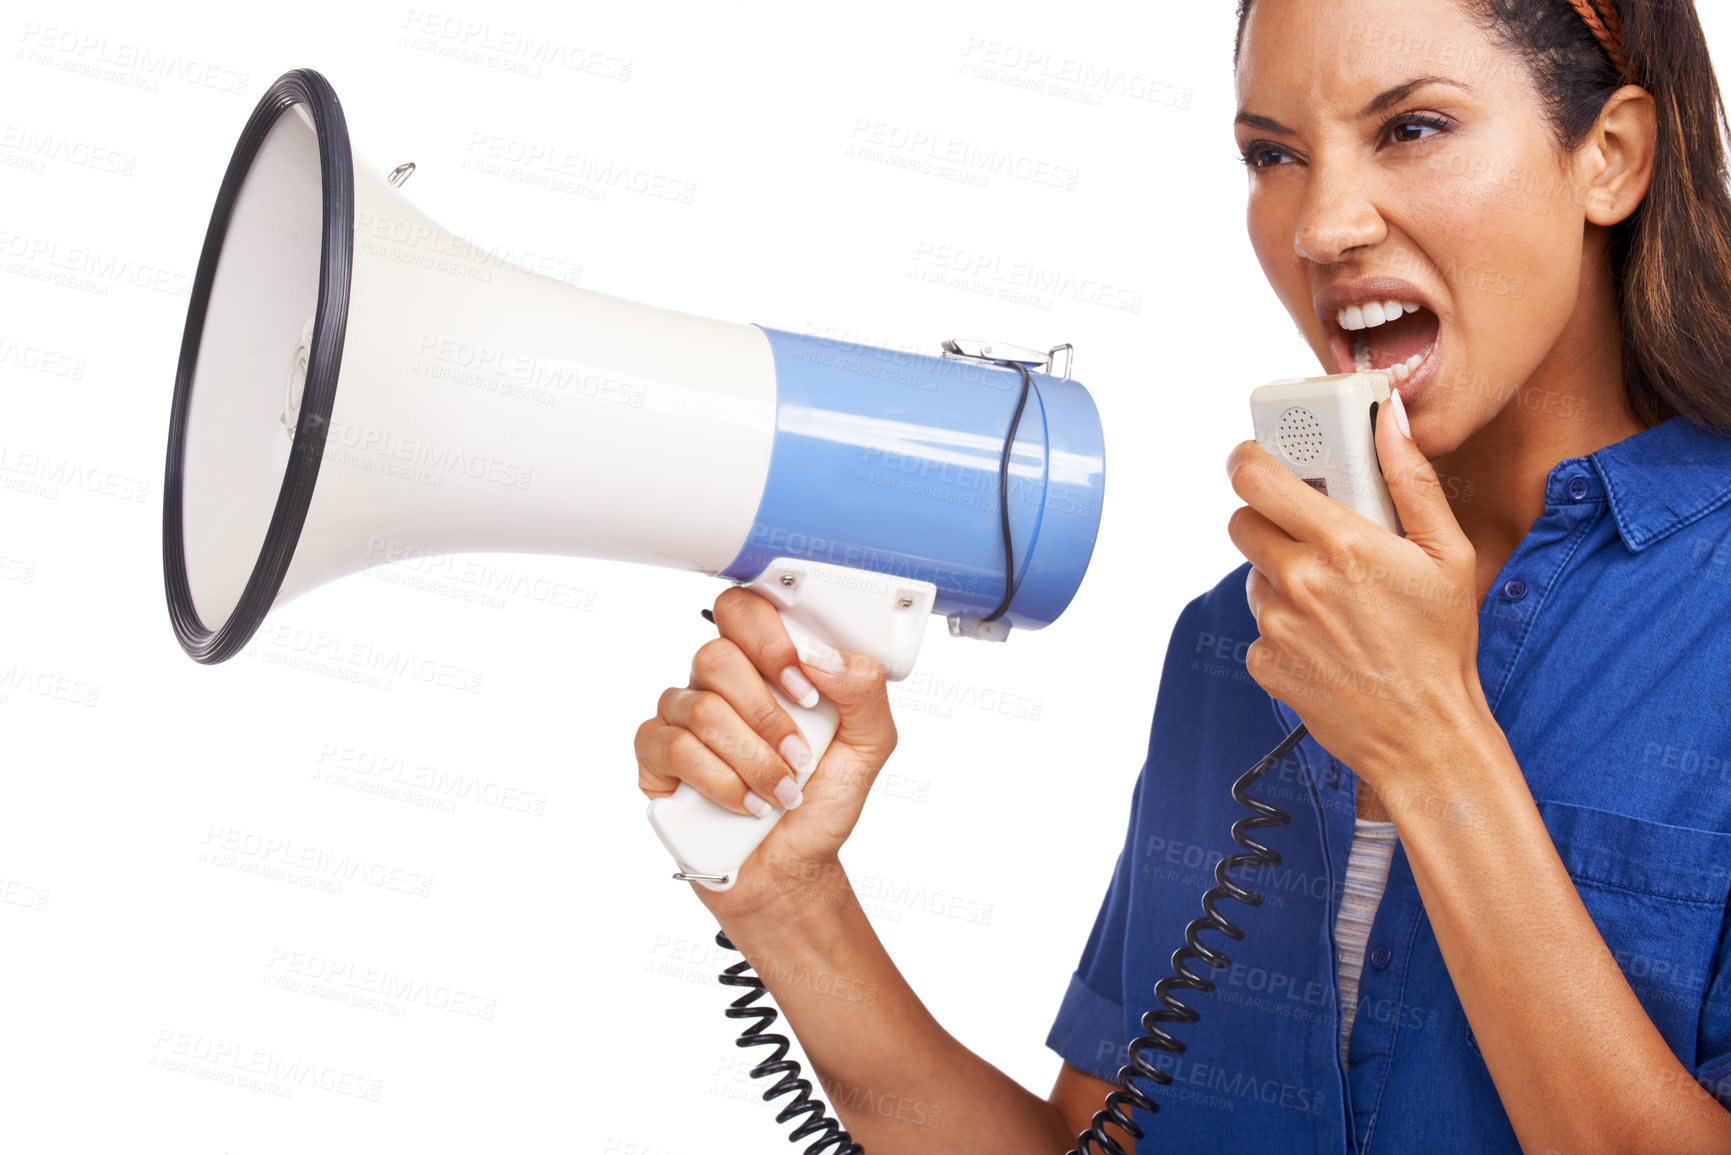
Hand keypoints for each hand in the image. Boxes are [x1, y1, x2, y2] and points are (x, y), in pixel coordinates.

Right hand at [635, 585, 897, 919]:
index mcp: (762, 664)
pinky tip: (747, 805)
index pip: (744, 611)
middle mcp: (715, 683)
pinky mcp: (655, 759)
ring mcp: (679, 717)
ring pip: (700, 710)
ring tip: (782, 791)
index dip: (771, 642)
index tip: (806, 691)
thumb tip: (819, 654)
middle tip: (800, 754)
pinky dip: (722, 783)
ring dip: (753, 759)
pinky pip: (675, 749)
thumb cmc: (823, 798)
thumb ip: (863, 687)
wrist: (794, 866)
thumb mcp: (870, 742)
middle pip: (715, 657)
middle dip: (766, 715)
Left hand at [1225, 391, 1487, 793]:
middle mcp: (1299, 581)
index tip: (1253, 457)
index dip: (1247, 460)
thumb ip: (1412, 480)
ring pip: (1254, 575)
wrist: (1424, 734)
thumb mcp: (1448, 554)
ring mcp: (1276, 625)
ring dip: (1281, 575)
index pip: (1257, 479)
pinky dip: (1285, 625)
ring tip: (1333, 598)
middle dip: (1266, 518)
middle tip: (1303, 530)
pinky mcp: (1264, 661)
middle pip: (1241, 522)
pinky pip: (1260, 625)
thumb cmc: (1442, 644)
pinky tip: (1327, 639)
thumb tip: (1390, 419)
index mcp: (1341, 544)